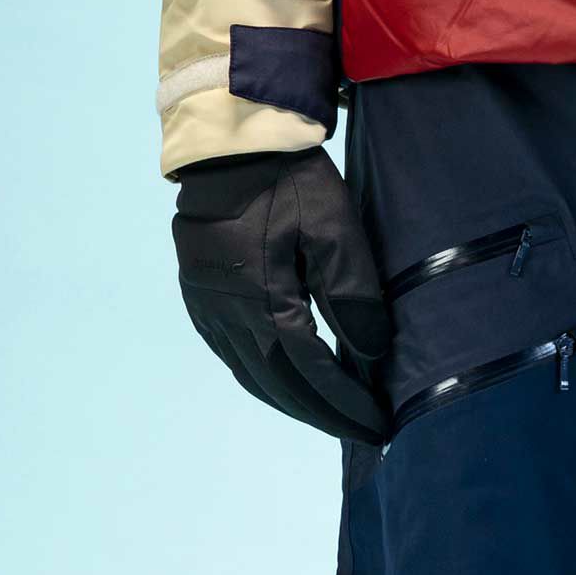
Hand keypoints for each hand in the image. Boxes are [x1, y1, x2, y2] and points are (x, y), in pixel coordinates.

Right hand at [173, 148, 390, 443]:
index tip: (378, 424)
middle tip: (362, 432)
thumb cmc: (290, 181)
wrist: (229, 142)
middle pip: (281, 386)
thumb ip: (354, 298)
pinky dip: (263, 379)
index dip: (346, 405)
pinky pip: (231, 356)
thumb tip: (371, 358)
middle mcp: (229, 315)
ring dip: (294, 403)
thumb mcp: (335, 231)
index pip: (313, 374)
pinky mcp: (197, 298)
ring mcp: (207, 309)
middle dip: (325, 415)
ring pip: (253, 376)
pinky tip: (286, 385)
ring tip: (331, 417)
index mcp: (265, 302)